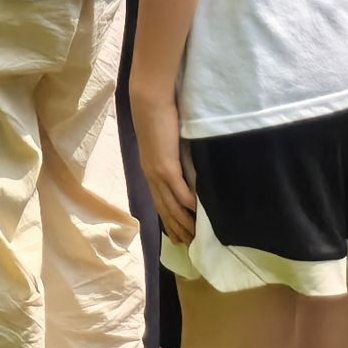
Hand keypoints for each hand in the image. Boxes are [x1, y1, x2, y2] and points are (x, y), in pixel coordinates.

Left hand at [132, 82, 196, 245]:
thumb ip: (173, 159)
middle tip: (189, 245)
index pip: (159, 202)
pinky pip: (179, 191)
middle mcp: (151, 175)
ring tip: (196, 236)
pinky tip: (198, 215)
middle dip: (176, 228)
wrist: (149, 102)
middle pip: (164, 209)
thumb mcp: (165, 144)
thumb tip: (187, 171)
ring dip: (184, 222)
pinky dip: (189, 204)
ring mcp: (158, 172)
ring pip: (171, 205)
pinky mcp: (166, 165)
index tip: (177, 237)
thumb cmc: (158, 118)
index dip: (168, 221)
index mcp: (149, 171)